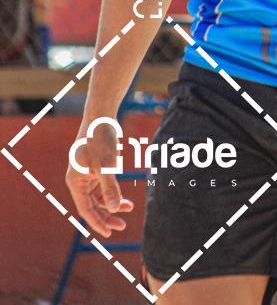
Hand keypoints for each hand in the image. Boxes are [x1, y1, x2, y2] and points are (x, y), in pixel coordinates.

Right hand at [66, 118, 132, 238]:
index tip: (109, 233)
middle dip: (106, 216)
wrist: (102, 116)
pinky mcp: (96, 169)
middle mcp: (78, 180)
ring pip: (98, 198)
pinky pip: (103, 188)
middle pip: (91, 206)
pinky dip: (113, 194)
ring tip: (129, 208)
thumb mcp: (107, 164)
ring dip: (112, 205)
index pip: (85, 209)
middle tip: (122, 225)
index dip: (97, 223)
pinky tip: (125, 199)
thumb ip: (110, 187)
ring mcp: (87, 174)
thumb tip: (114, 208)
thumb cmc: (100, 138)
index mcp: (75, 181)